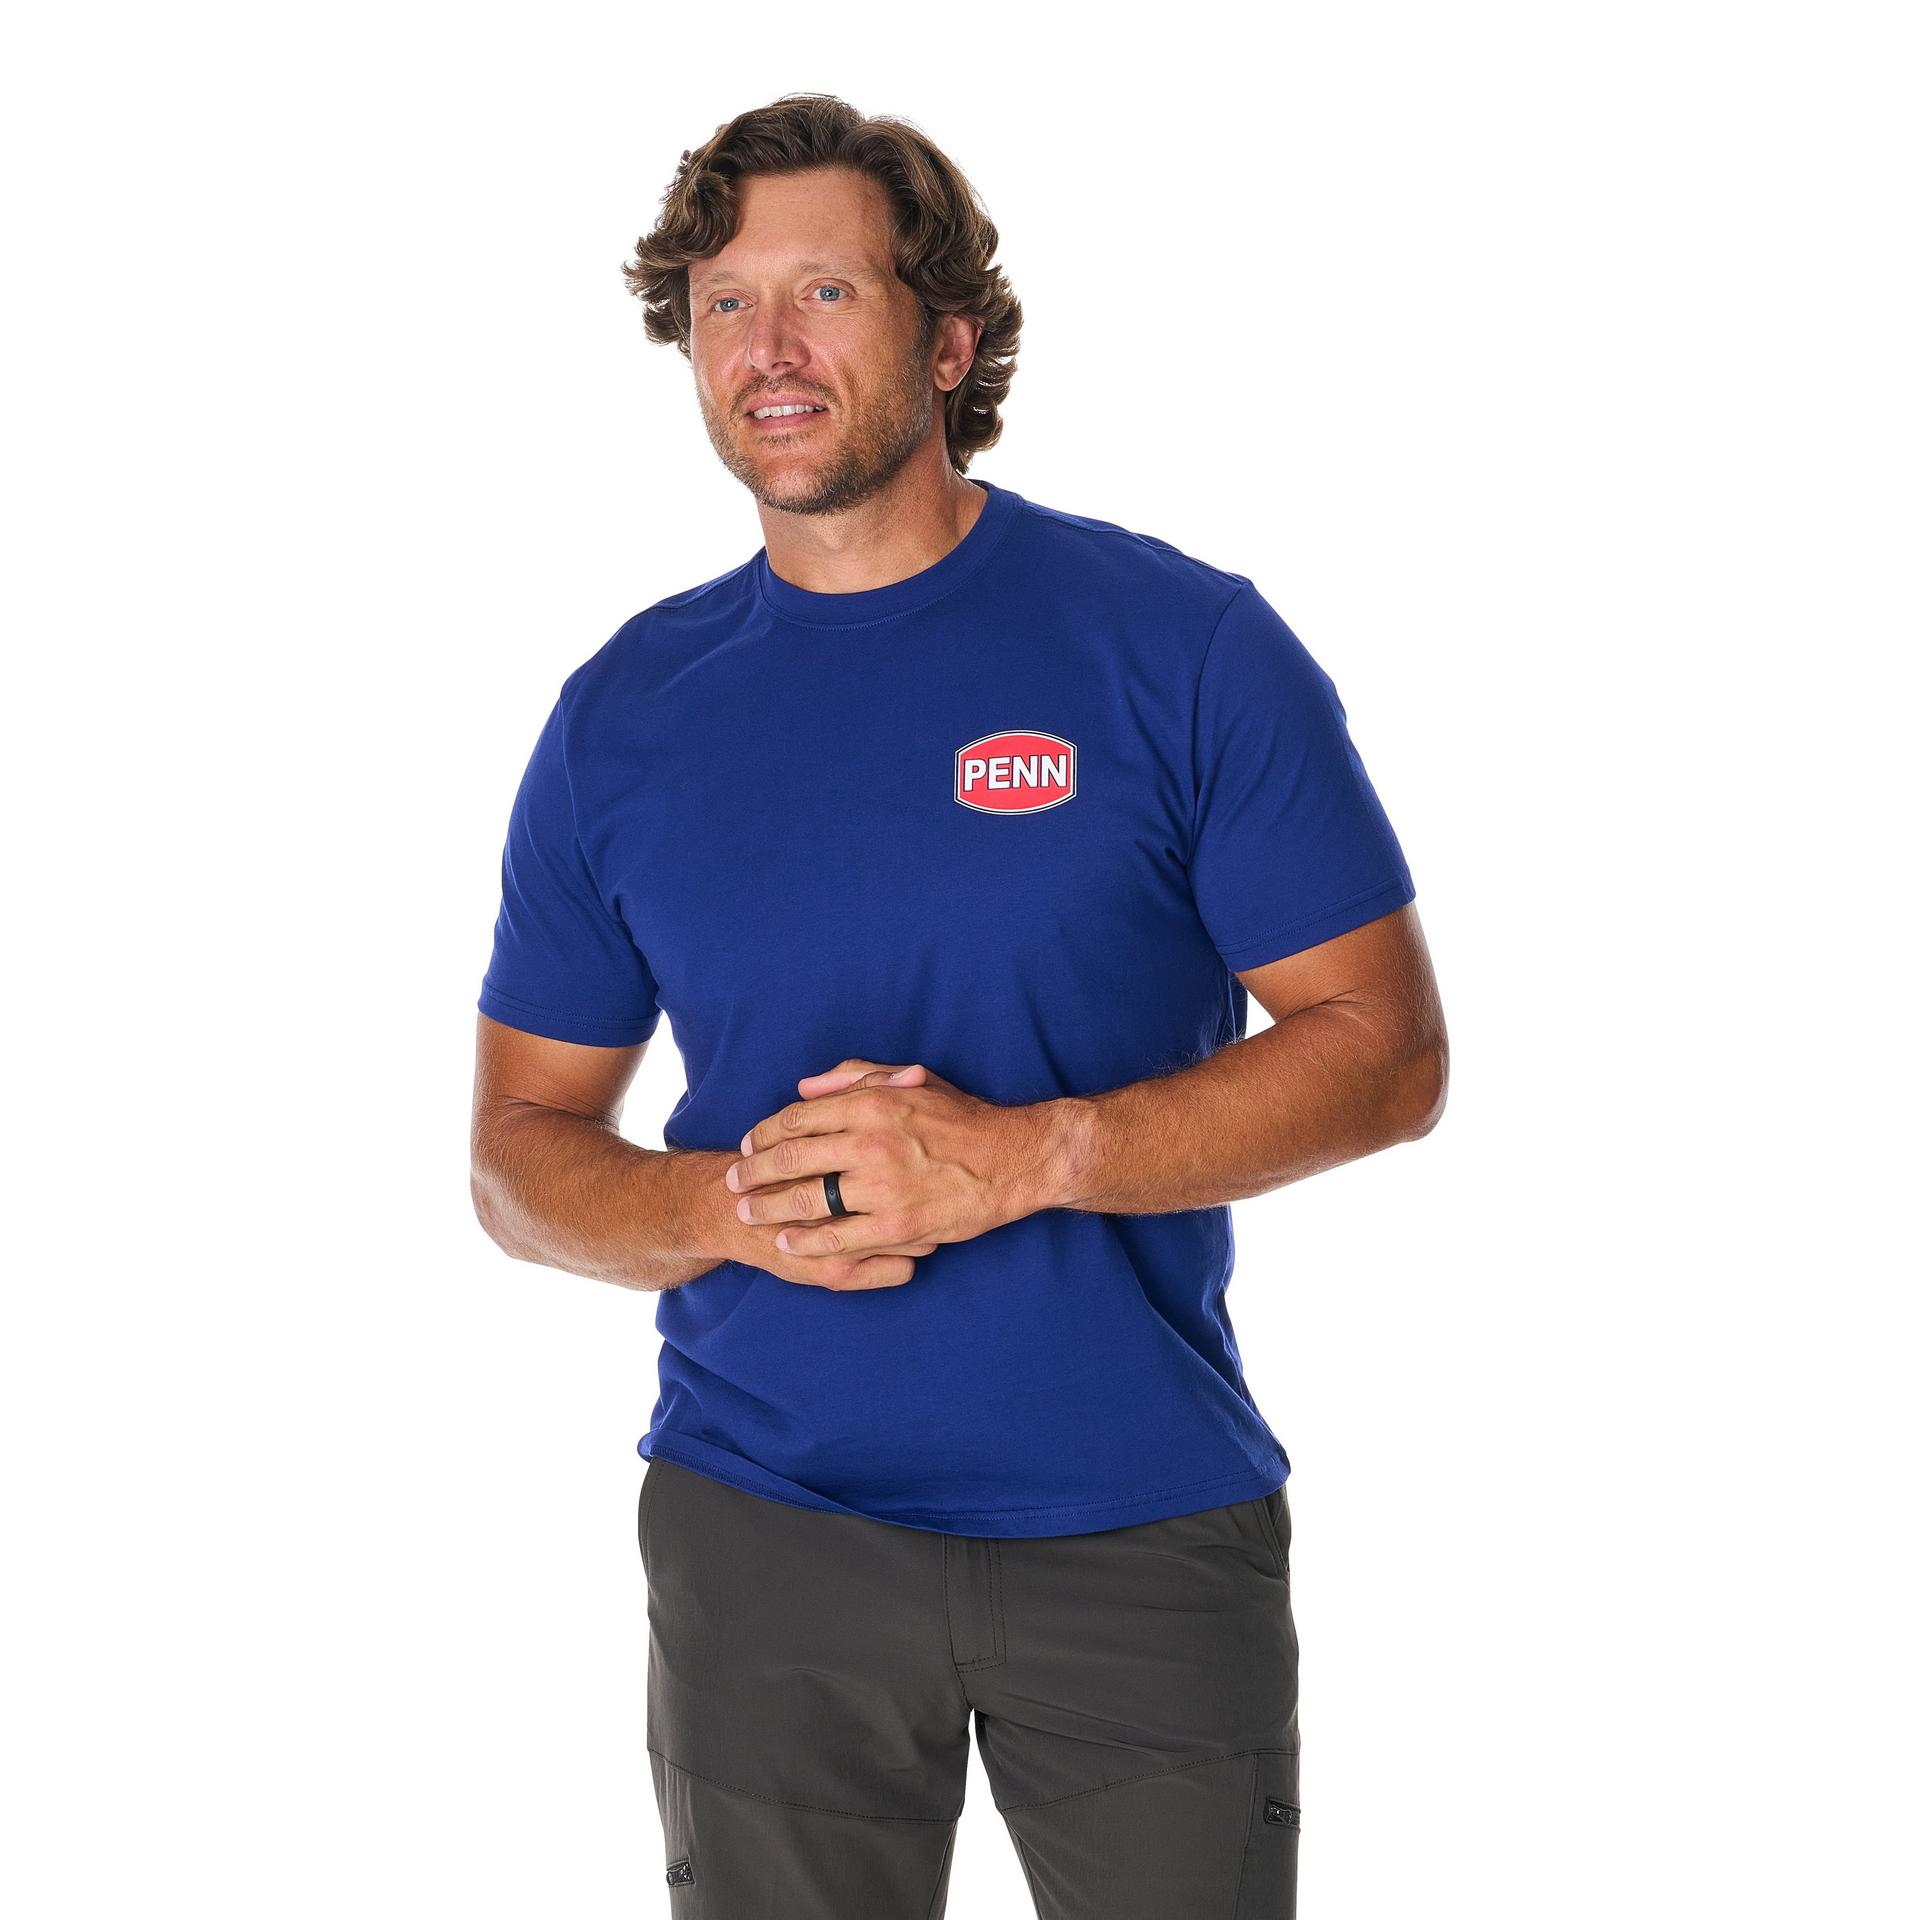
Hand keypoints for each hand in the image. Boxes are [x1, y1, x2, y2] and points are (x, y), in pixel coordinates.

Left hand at [724, 1058, 1049, 1276]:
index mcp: (873, 1104)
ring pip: (807, 1199)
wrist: (1012, 1160)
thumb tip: (803, 1088)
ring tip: (748, 1210)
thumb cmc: (962, 1118)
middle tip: (733, 1179)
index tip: (748, 1144)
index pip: (798, 1118)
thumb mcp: (910, 1081)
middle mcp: (872, 1144)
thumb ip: (853, 1079)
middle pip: (791, 1158)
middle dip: (754, 1171)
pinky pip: (838, 1239)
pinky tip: (785, 1241)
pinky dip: (805, 1241)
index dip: (765, 1132)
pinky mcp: (897, 1228)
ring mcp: (883, 1189)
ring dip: (769, 1206)